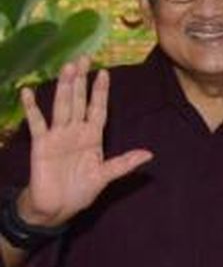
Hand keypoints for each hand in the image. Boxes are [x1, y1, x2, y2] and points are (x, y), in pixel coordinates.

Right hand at [17, 57, 152, 226]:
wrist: (57, 208)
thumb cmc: (80, 191)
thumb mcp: (105, 176)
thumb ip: (124, 164)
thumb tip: (149, 154)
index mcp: (92, 136)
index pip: (98, 109)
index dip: (100, 92)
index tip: (104, 73)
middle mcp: (75, 132)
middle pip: (79, 101)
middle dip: (82, 80)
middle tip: (83, 58)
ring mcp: (57, 136)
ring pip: (62, 106)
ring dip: (65, 87)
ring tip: (67, 68)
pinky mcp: (42, 145)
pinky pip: (37, 123)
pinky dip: (32, 108)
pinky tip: (28, 92)